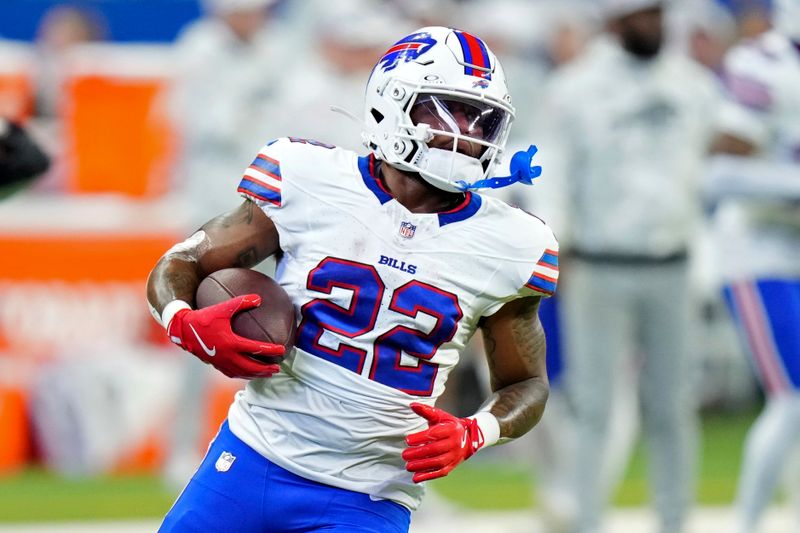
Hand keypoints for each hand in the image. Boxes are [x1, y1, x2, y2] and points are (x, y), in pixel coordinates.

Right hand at [166, 294, 284, 378]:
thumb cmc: (204, 317)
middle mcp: (227, 356)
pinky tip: (249, 373)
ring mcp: (221, 362)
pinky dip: (243, 375)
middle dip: (266, 369)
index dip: (270, 350)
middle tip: (278, 368)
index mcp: (230, 343)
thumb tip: (259, 298)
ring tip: (267, 374)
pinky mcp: (215, 364)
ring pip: (242, 373)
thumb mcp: (222, 308)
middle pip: (251, 367)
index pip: (256, 349)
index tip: (282, 350)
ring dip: (256, 375)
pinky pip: (232, 373)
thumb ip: (241, 302)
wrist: (183, 330)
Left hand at [402, 402, 484, 482]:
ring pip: (438, 463)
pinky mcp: (452, 466)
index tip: (407, 440)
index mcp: (451, 429)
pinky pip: (440, 472)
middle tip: (404, 455)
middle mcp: (454, 443)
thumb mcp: (440, 416)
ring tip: (408, 466)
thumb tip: (411, 405)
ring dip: (421, 466)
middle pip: (435, 450)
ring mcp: (454, 456)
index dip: (421, 438)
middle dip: (418, 453)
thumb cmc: (448, 425)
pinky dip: (428, 476)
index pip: (435, 434)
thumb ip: (426, 411)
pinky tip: (415, 478)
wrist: (468, 438)